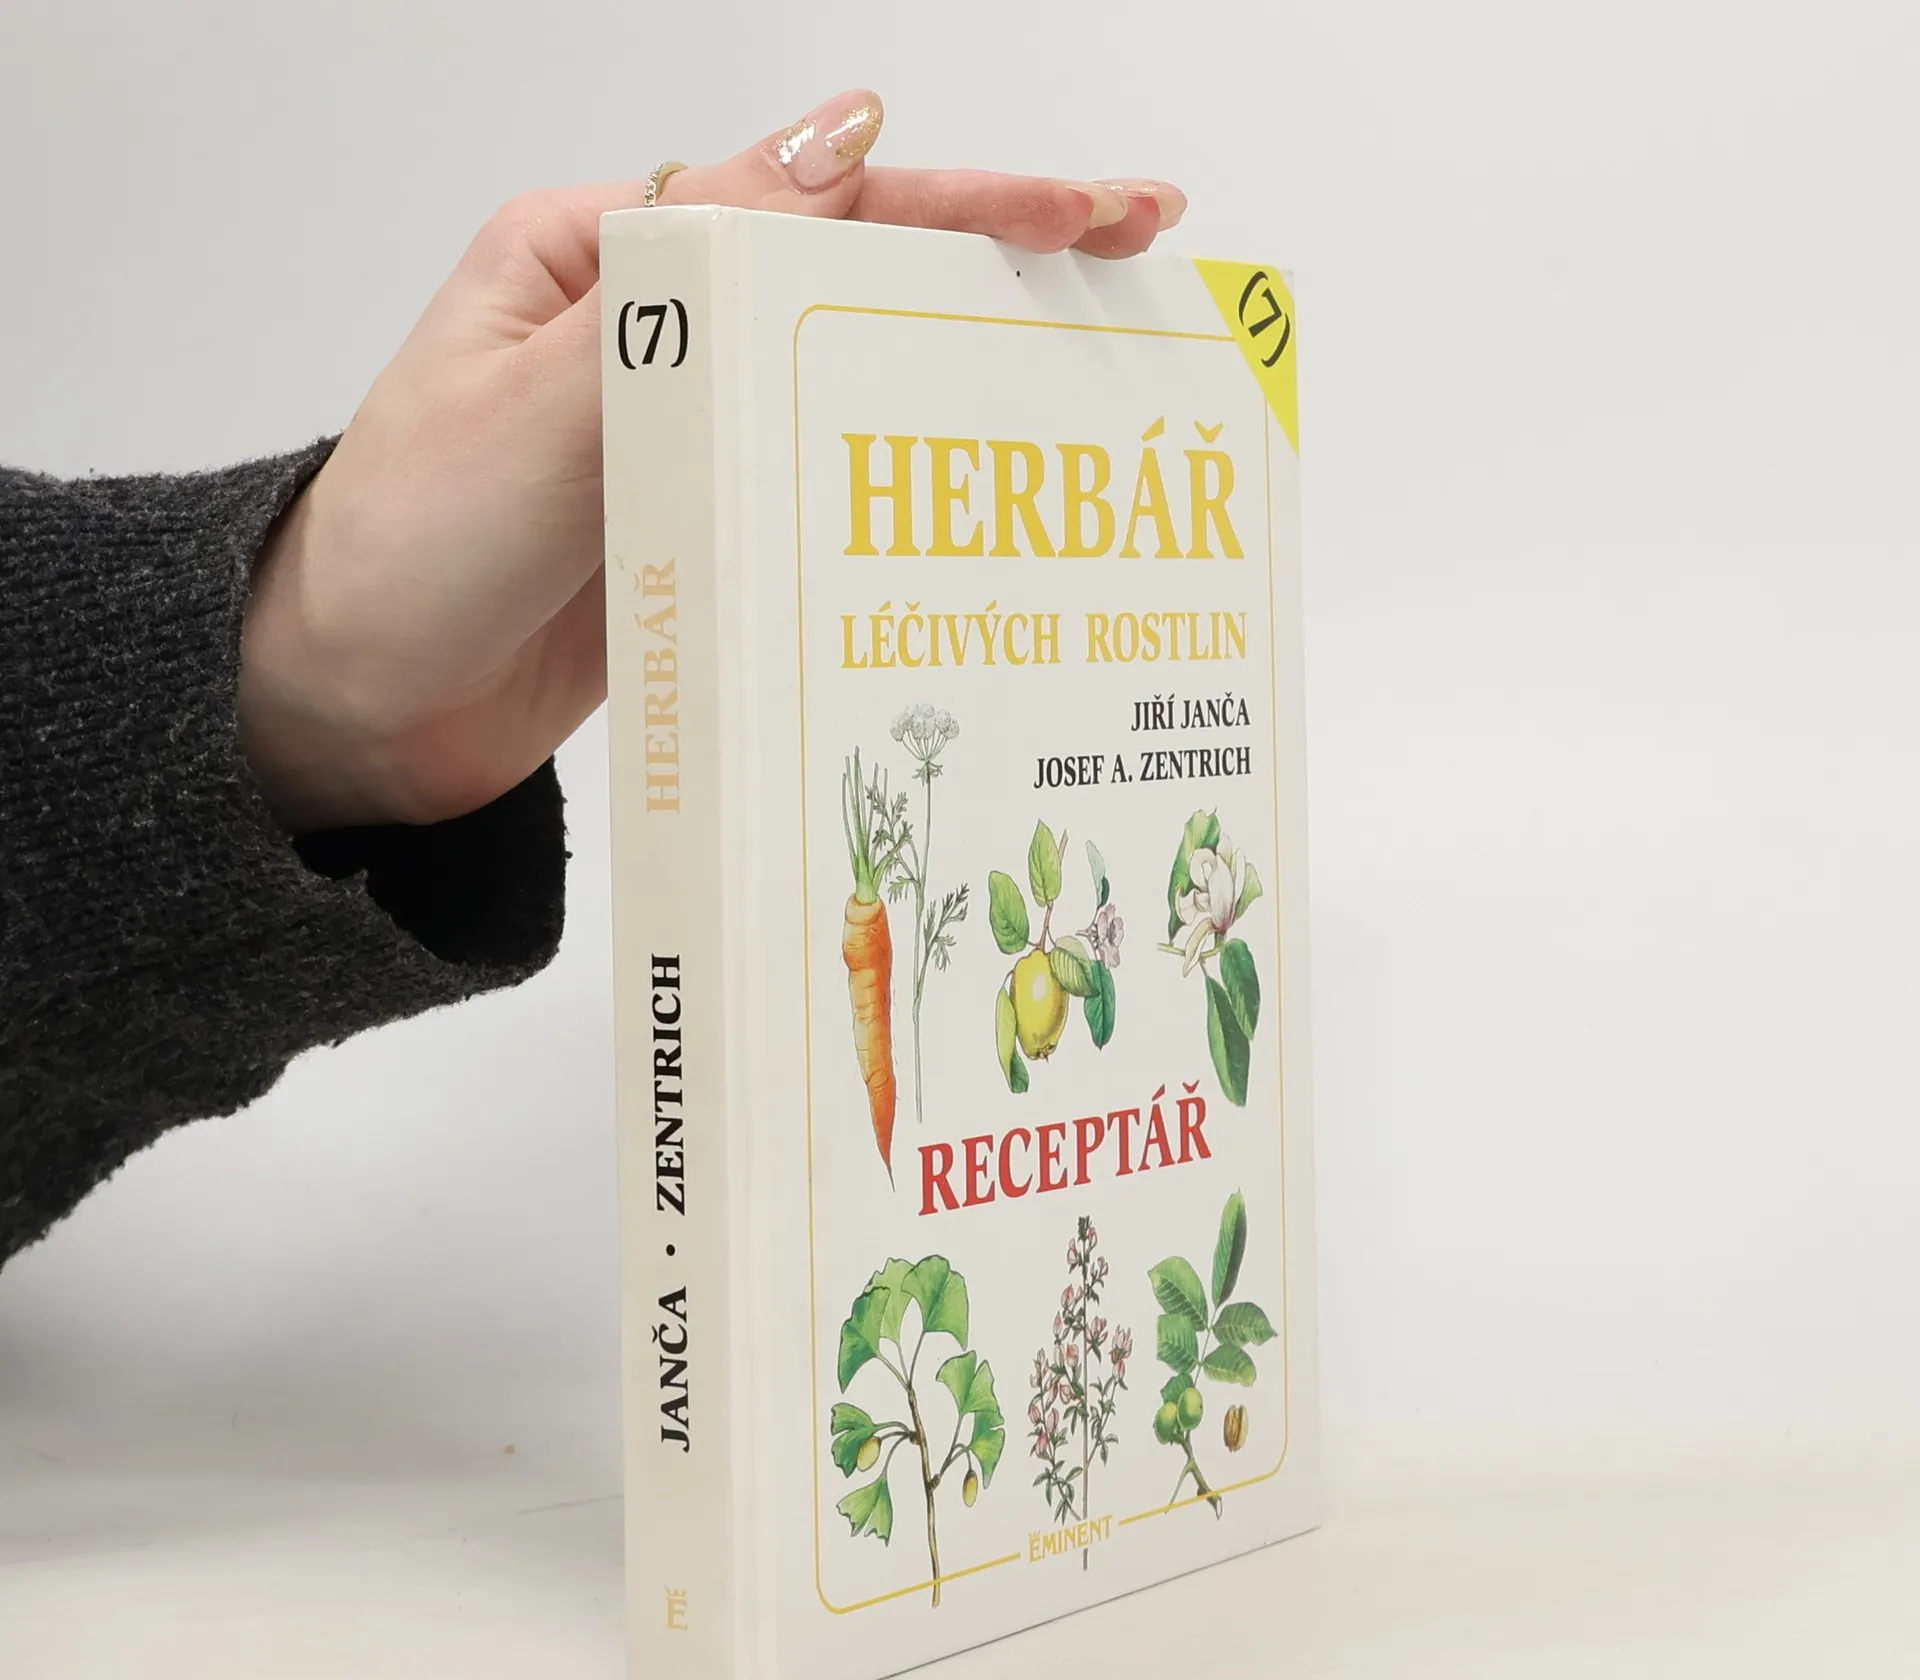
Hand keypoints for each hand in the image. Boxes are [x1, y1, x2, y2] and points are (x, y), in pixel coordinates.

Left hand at [238, 88, 1186, 831]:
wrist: (343, 720)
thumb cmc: (402, 553)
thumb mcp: (537, 404)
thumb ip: (684, 283)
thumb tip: (835, 139)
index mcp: (606, 259)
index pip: (812, 205)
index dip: (963, 200)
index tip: (1092, 207)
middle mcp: (657, 337)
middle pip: (854, 286)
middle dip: (997, 273)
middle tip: (1143, 269)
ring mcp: (686, 441)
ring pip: (848, 389)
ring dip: (964, 384)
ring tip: (1096, 388)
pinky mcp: (701, 535)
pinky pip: (816, 494)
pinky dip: (899, 494)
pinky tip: (982, 506)